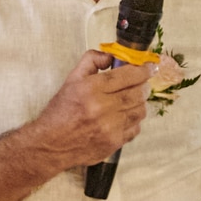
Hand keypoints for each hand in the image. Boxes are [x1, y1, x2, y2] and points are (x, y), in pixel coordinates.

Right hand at [30, 48, 155, 167]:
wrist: (51, 144)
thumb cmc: (60, 112)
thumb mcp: (71, 79)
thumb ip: (91, 61)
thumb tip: (111, 56)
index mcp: (92, 89)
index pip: (128, 75)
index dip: (143, 70)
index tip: (149, 67)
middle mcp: (103, 108)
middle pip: (138, 92)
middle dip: (143, 85)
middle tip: (140, 83)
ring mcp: (111, 127)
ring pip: (140, 110)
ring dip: (139, 102)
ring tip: (131, 99)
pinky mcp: (114, 143)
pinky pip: (136, 128)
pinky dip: (134, 120)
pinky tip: (124, 117)